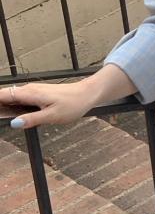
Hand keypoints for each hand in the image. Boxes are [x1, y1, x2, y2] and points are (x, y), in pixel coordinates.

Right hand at [0, 64, 136, 129]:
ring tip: (5, 117)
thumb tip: (14, 123)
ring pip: (13, 97)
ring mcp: (33, 91)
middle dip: (0, 106)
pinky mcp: (38, 94)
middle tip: (1, 118)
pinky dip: (15, 106)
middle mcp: (28, 90)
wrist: (86, 94)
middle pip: (5, 96)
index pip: (3, 96)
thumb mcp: (52, 116)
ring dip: (6, 106)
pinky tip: (16, 115)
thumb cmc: (72, 104)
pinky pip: (21, 99)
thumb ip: (32, 119)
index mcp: (30, 94)